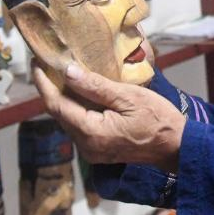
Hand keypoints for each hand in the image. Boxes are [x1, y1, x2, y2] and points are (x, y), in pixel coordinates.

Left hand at [33, 63, 185, 172]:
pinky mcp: (99, 151)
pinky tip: (80, 93)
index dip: (44, 83)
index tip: (37, 63)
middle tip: (47, 65)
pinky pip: (79, 127)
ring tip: (61, 74)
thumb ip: (96, 86)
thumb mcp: (128, 96)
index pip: (57, 105)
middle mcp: (86, 146)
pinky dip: (76, 108)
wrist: (176, 147)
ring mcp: (92, 151)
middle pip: (59, 114)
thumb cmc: (157, 119)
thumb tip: (68, 72)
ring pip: (68, 120)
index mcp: (92, 132)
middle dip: (50, 89)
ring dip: (63, 98)